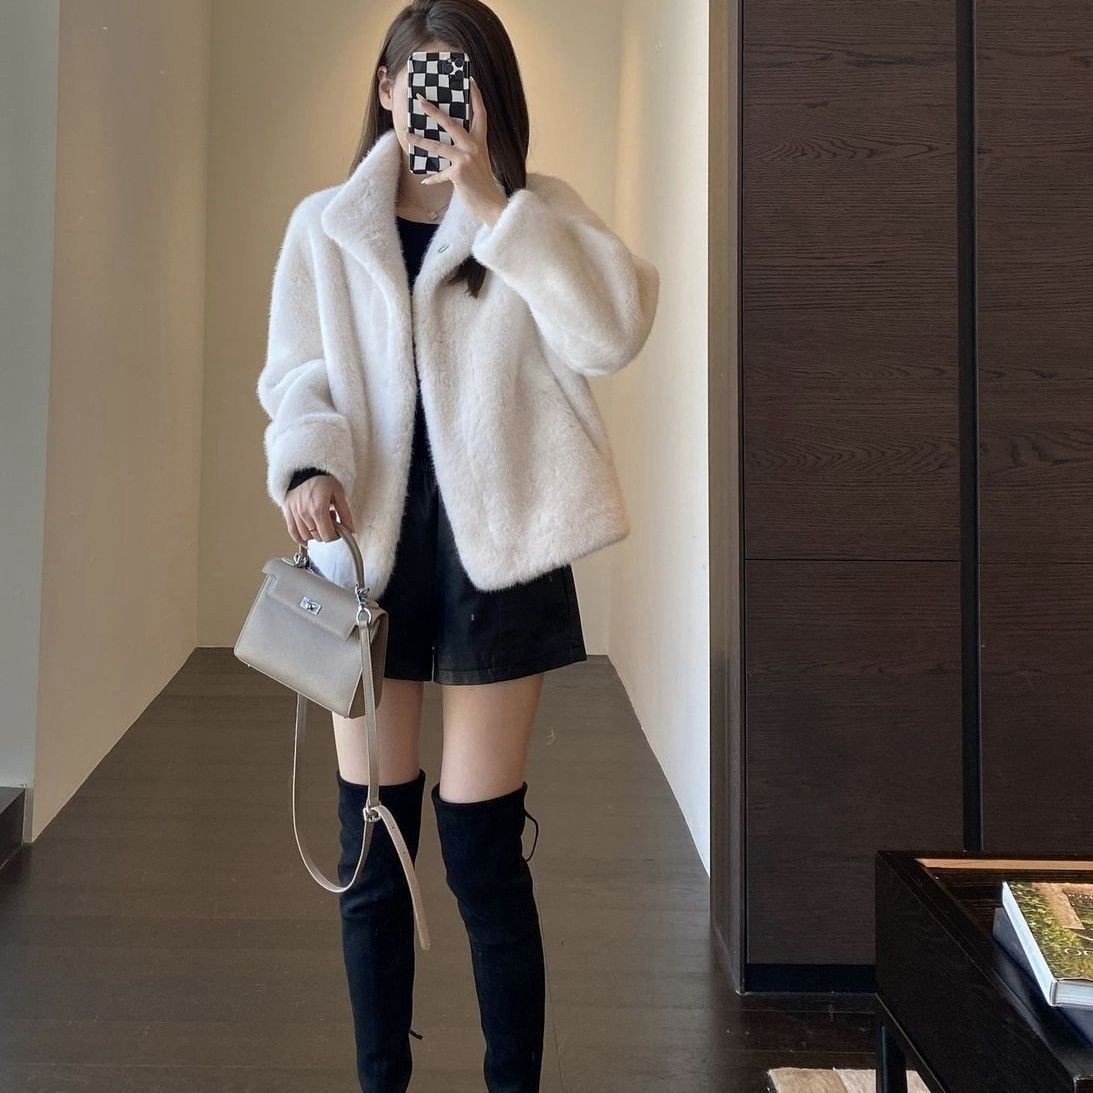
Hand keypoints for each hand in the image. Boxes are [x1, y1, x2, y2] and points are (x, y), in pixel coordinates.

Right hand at [284, 474, 354, 544]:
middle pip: (317, 537)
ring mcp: (295, 513)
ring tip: (319, 521)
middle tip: (330, 522)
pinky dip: (300, 538)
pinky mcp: (288, 512)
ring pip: (305, 537)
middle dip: (326, 532)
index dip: (336, 536)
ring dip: (314, 534)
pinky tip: (308, 538)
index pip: (327, 535)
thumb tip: (351, 530)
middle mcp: (304, 512)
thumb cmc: (322, 479)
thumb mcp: (338, 493)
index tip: (338, 531)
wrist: (304, 469)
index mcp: (318, 508)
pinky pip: (292, 532)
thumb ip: (345, 514)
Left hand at [410, 77, 506, 226]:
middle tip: (420, 101)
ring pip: (438, 146)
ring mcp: (466, 160)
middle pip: (452, 124)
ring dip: (421, 140)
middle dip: (434, 112)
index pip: (480, 114)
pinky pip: (440, 174)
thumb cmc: (483, 184)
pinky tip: (424, 180)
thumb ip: (467, 150)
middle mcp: (474, 147)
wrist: (492, 206)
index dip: (475, 96)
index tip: (469, 79)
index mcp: (481, 142)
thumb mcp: (479, 162)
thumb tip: (447, 143)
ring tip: (408, 135)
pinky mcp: (458, 173)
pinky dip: (432, 178)